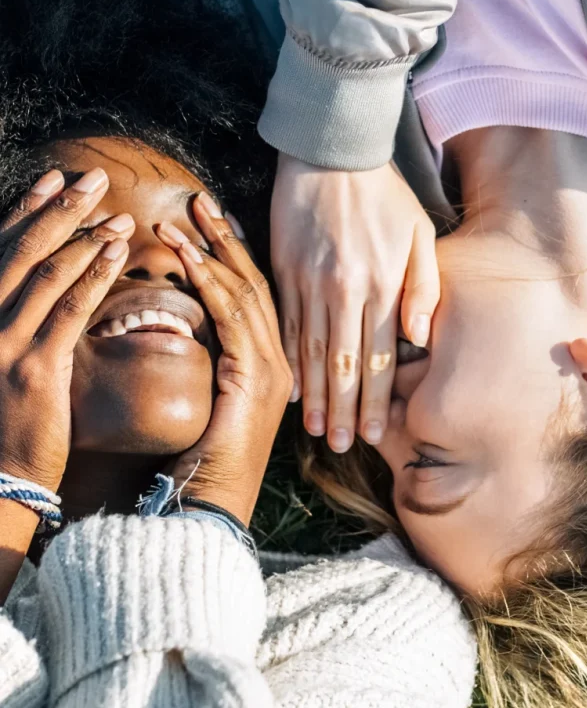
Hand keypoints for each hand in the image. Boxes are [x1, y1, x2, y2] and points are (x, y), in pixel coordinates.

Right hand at [0, 168, 132, 491]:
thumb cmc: (2, 421)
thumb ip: (12, 319)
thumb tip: (41, 281)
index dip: (25, 211)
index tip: (52, 179)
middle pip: (21, 251)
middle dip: (58, 209)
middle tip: (91, 177)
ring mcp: (2, 344)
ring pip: (45, 274)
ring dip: (84, 237)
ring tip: (117, 213)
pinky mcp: (34, 370)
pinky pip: (68, 311)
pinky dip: (93, 276)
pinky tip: (117, 253)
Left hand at [157, 195, 291, 525]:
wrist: (212, 507)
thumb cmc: (207, 466)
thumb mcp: (215, 406)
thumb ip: (221, 367)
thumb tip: (202, 334)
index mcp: (277, 368)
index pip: (260, 298)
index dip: (237, 256)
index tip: (216, 221)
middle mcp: (283, 363)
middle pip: (257, 285)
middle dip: (226, 240)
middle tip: (203, 201)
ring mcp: (274, 369)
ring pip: (244, 293)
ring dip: (209, 251)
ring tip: (182, 216)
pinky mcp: (253, 376)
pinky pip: (230, 316)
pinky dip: (206, 280)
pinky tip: (185, 255)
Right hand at [270, 156, 438, 452]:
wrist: (330, 150)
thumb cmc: (384, 193)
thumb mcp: (419, 233)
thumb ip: (423, 287)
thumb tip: (419, 337)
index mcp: (380, 284)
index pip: (379, 358)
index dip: (375, 400)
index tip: (373, 433)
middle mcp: (343, 290)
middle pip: (343, 365)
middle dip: (342, 411)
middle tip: (340, 446)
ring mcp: (309, 282)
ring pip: (311, 352)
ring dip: (314, 395)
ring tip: (313, 430)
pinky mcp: (284, 271)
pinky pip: (284, 325)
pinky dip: (288, 360)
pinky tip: (289, 387)